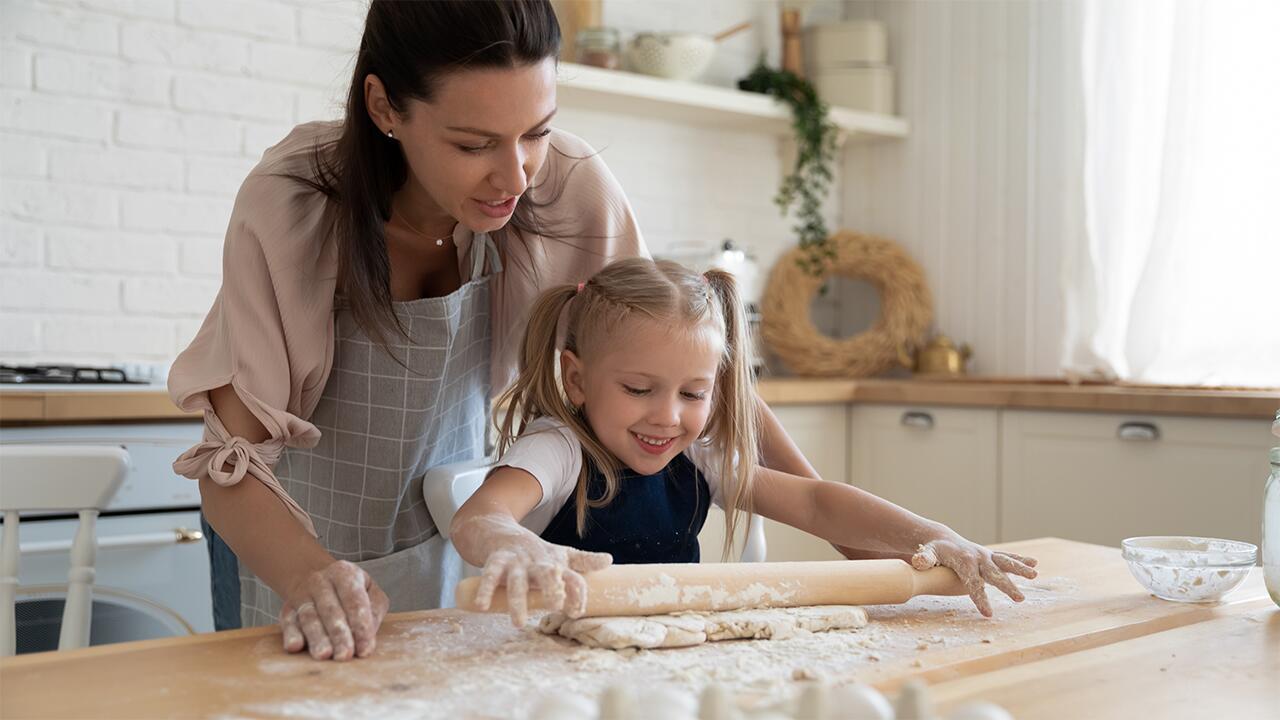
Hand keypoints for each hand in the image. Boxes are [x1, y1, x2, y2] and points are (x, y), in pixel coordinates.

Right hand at [279, 560, 388, 660]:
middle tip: (345, 655)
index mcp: (345, 574)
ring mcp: (302, 594)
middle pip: (331, 610)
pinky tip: (295, 646)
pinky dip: (291, 634)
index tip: (365, 649)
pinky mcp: (287, 609)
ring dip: (316, 637)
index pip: (355, 601)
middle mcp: (321, 582)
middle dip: (339, 634)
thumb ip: (375, 609)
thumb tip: (369, 633)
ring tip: (324, 655)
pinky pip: (288, 621)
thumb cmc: (349, 590)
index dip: (361, 626)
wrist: (312, 575)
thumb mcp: (369, 590)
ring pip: (309, 617)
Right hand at [455, 514, 611, 626]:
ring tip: (518, 623)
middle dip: (551, 589)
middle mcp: (538, 562)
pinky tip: (482, 607)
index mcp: (556, 563)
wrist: (499, 530)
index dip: (577, 593)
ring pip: (517, 582)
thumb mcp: (559, 554)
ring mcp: (516, 562)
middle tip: (554, 606)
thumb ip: (583, 561)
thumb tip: (609, 560)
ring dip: (518, 601)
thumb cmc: (534, 550)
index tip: (577, 612)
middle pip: (547, 574)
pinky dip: (485, 590)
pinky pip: (490, 576)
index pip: (573, 578)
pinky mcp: (496, 561)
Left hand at [911, 535, 1037, 616]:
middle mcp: (979, 558)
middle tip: (1019, 599)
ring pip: (1006, 562)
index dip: (980, 598)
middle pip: (995, 575)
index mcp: (965, 561)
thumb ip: (924, 558)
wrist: (943, 539)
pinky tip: (1034, 563)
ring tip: (1035, 574)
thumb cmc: (934, 551)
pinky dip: (1021, 559)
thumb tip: (918, 562)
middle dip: (1007, 587)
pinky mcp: (991, 556)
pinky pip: (1007, 557)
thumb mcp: (927, 553)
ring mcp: (987, 556)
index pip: (973, 583)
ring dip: (1020, 568)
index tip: (987, 613)